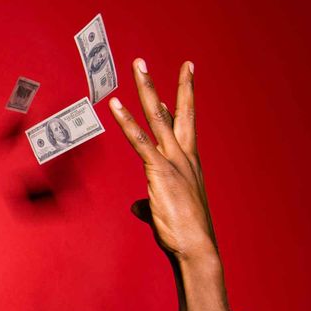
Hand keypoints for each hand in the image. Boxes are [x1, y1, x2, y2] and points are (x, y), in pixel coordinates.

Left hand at [108, 59, 231, 310]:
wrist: (196, 247)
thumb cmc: (183, 234)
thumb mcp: (163, 213)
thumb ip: (148, 204)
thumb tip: (138, 206)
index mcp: (189, 163)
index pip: (183, 126)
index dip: (180, 102)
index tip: (181, 79)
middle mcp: (185, 156)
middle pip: (180, 112)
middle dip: (177, 85)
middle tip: (175, 63)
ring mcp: (174, 161)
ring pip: (159, 116)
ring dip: (147, 89)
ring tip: (139, 64)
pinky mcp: (159, 170)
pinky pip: (139, 140)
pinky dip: (126, 122)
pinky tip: (115, 104)